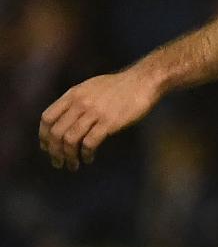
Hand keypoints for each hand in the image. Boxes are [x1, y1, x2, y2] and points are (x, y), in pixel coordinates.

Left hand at [39, 68, 161, 170]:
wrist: (144, 81)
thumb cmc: (120, 85)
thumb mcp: (91, 87)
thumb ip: (75, 100)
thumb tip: (63, 120)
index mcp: (73, 94)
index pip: (47, 118)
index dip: (43, 136)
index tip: (47, 147)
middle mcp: (80, 103)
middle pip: (56, 132)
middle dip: (54, 152)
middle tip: (58, 162)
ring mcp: (95, 112)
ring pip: (70, 140)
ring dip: (69, 157)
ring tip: (73, 165)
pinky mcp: (109, 122)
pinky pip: (89, 143)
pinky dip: (86, 154)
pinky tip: (89, 158)